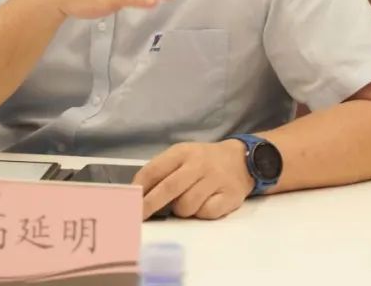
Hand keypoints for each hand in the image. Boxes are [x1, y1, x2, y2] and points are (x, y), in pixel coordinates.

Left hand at [132, 140, 253, 219]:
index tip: (129, 202)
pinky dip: (201, 213)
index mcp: (182, 153)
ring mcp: (214, 180)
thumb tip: (138, 195)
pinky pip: (205, 213)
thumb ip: (162, 171)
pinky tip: (206, 203)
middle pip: (168, 188)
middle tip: (138, 218)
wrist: (241, 159)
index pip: (154, 170)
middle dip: (150, 205)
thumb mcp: (182, 157)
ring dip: (181, 210)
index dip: (139, 188)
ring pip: (186, 205)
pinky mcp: (229, 196)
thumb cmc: (203, 161)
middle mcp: (198, 164)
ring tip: (188, 202)